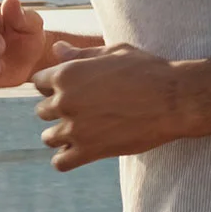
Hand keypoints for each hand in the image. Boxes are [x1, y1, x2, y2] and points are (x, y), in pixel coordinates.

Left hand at [32, 42, 185, 170]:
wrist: (172, 99)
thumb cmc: (145, 69)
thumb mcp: (113, 53)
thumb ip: (80, 54)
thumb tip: (56, 49)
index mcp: (67, 73)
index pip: (38, 82)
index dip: (52, 83)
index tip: (70, 87)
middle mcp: (65, 101)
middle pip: (41, 111)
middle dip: (56, 109)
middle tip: (81, 108)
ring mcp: (75, 129)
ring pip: (49, 138)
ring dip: (61, 134)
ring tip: (82, 130)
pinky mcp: (89, 151)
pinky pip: (60, 162)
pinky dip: (66, 158)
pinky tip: (81, 150)